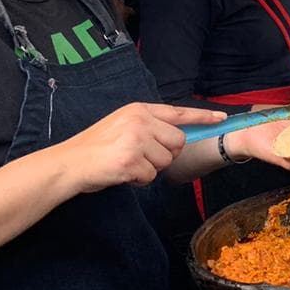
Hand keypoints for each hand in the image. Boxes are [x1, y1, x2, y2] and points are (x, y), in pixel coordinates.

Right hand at [54, 103, 225, 192]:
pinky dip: (139, 180)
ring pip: (166, 161)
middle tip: (141, 157)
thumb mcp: (122, 126)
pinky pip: (151, 176)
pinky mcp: (130, 160)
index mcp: (139, 109)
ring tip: (127, 164)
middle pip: (178, 142)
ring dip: (150, 169)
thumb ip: (148, 127)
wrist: (68, 163)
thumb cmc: (96, 149)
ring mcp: (135, 139)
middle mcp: (140, 120)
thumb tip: (177, 139)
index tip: (221, 119)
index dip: (202, 117)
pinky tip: (122, 173)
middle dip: (166, 155)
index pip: (178, 112)